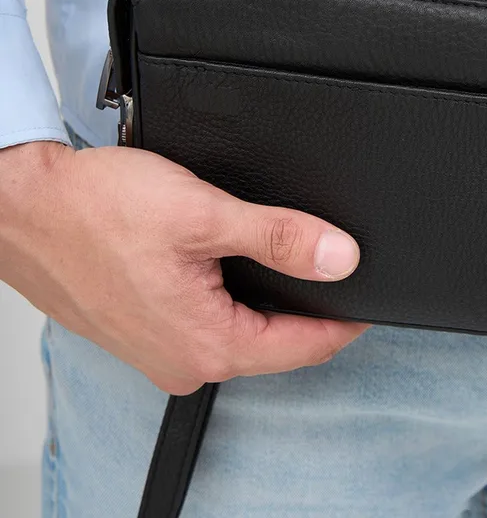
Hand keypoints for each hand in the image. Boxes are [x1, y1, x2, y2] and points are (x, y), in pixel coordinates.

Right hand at [0, 141, 365, 393]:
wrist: (24, 206)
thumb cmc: (94, 210)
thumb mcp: (204, 214)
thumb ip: (279, 237)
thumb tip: (339, 258)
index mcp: (206, 345)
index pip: (305, 346)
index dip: (345, 318)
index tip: (370, 296)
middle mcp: (182, 361)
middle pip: (274, 341)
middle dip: (307, 305)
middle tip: (329, 261)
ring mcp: (158, 350)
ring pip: (239, 329)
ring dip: (264, 295)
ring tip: (279, 252)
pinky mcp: (142, 330)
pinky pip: (206, 320)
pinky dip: (227, 294)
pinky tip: (226, 259)